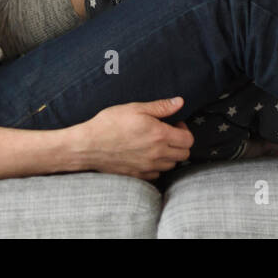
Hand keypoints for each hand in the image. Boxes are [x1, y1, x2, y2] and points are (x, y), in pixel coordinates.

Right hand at [75, 98, 194, 179]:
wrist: (88, 145)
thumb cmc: (110, 123)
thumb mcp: (135, 108)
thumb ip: (160, 107)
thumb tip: (179, 102)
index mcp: (159, 135)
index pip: (188, 140)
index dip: (184, 130)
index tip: (174, 124)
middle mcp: (157, 154)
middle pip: (184, 154)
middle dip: (180, 143)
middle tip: (167, 133)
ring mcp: (148, 167)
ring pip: (172, 165)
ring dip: (170, 155)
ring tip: (156, 144)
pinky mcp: (138, 175)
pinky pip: (157, 174)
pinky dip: (157, 166)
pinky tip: (146, 155)